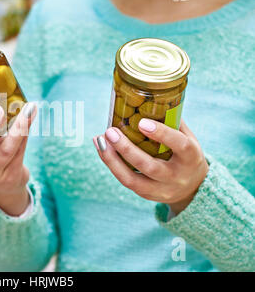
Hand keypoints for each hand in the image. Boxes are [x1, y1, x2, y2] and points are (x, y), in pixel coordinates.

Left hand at [94, 119, 208, 214]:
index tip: (142, 122)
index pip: (180, 145)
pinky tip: (102, 147)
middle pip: (149, 166)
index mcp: (191, 157)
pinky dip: (111, 163)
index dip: (162, 134)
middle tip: (110, 131)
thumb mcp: (188, 138)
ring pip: (131, 179)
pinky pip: (126, 180)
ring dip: (111, 159)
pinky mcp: (146, 194)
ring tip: (100, 140)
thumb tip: (151, 98)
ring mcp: (160, 189)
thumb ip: (172, 121)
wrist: (193, 188)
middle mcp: (176, 176)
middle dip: (127, 149)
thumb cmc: (186, 155)